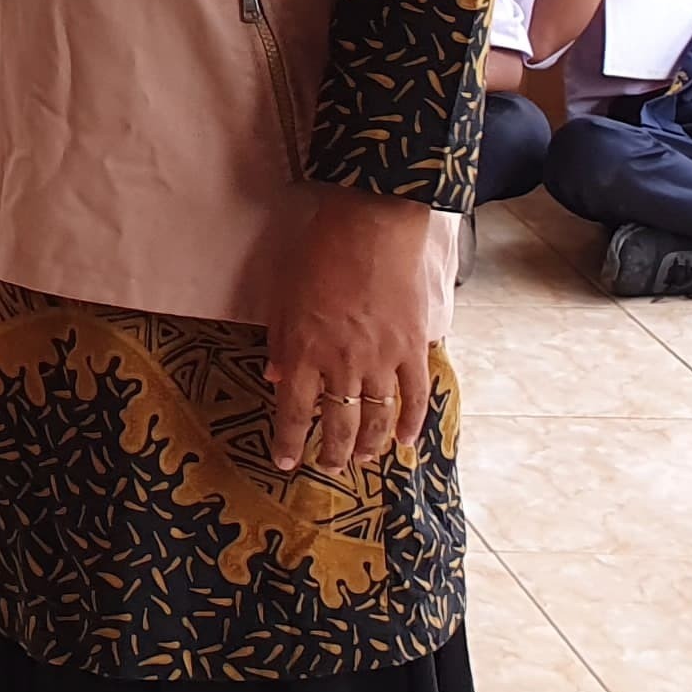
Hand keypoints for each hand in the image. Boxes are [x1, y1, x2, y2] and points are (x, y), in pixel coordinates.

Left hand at [265, 187, 436, 475]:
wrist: (371, 224)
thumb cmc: (319, 253)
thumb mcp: (283, 295)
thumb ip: (282, 342)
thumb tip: (276, 380)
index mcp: (305, 352)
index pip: (295, 413)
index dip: (289, 443)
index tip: (286, 463)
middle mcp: (343, 365)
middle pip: (338, 425)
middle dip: (331, 453)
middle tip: (329, 467)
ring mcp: (381, 360)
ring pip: (377, 420)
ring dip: (369, 446)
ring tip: (362, 460)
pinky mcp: (412, 349)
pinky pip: (415, 397)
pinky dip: (412, 423)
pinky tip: (407, 441)